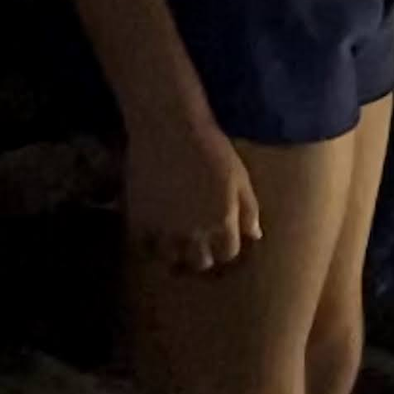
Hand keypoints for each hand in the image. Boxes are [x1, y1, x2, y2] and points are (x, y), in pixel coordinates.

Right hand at [127, 105, 260, 273]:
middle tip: (198, 244)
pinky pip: (143, 247)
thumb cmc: (212, 150)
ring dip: (175, 254)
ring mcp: (164, 230)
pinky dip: (149, 245)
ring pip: (170, 260)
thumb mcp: (240, 179)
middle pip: (200, 262)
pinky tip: (154, 235)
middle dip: (202, 255)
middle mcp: (194, 234)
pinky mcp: (139, 221)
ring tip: (175, 243)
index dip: (226, 248)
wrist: (170, 130)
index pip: (228, 254)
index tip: (221, 241)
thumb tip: (255, 235)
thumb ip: (248, 211)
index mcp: (223, 224)